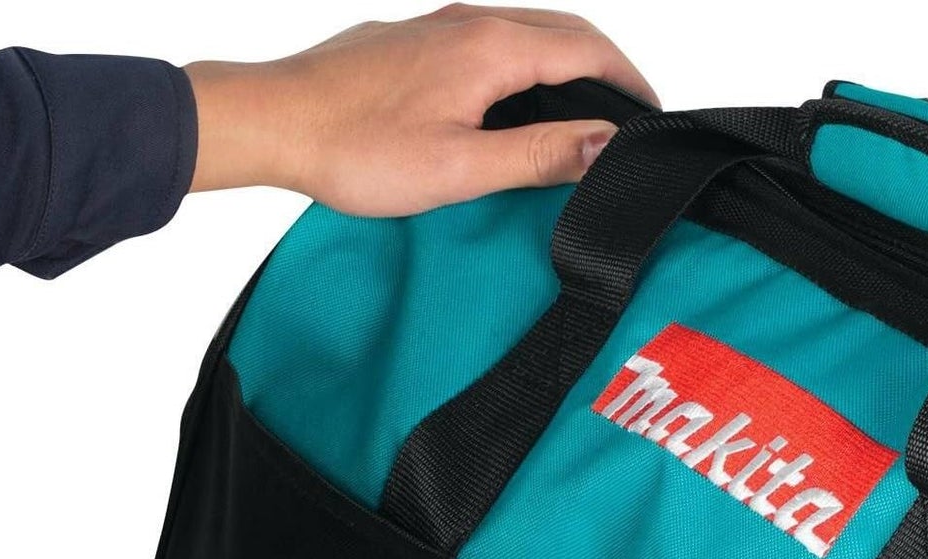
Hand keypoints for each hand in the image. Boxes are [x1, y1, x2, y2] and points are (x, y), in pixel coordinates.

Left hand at [185, 6, 657, 214]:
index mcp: (490, 48)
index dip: (629, 82)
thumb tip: (604, 144)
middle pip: (562, 29)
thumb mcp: (461, 168)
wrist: (275, 121)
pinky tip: (518, 99)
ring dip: (567, 61)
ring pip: (526, 31)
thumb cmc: (355, 149)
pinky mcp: (415, 40)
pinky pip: (490, 38)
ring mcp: (438, 26)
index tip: (652, 116)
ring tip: (586, 108)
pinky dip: (526, 62)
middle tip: (630, 111)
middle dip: (607, 66)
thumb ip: (538, 154)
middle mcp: (468, 21)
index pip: (587, 49)